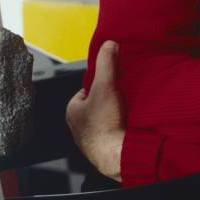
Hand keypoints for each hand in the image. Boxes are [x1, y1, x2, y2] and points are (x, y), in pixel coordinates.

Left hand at [66, 40, 124, 181]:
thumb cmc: (105, 125)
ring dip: (115, 113)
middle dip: (108, 98)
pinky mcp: (103, 149)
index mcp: (72, 110)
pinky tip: (127, 122)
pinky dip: (119, 126)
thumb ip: (106, 63)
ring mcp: (91, 139)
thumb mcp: (105, 85)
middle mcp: (78, 126)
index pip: (86, 88)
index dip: (100, 82)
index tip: (111, 80)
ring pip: (104, 118)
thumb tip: (108, 44)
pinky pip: (111, 131)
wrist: (117, 155)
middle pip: (96, 102)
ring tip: (125, 108)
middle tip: (120, 94)